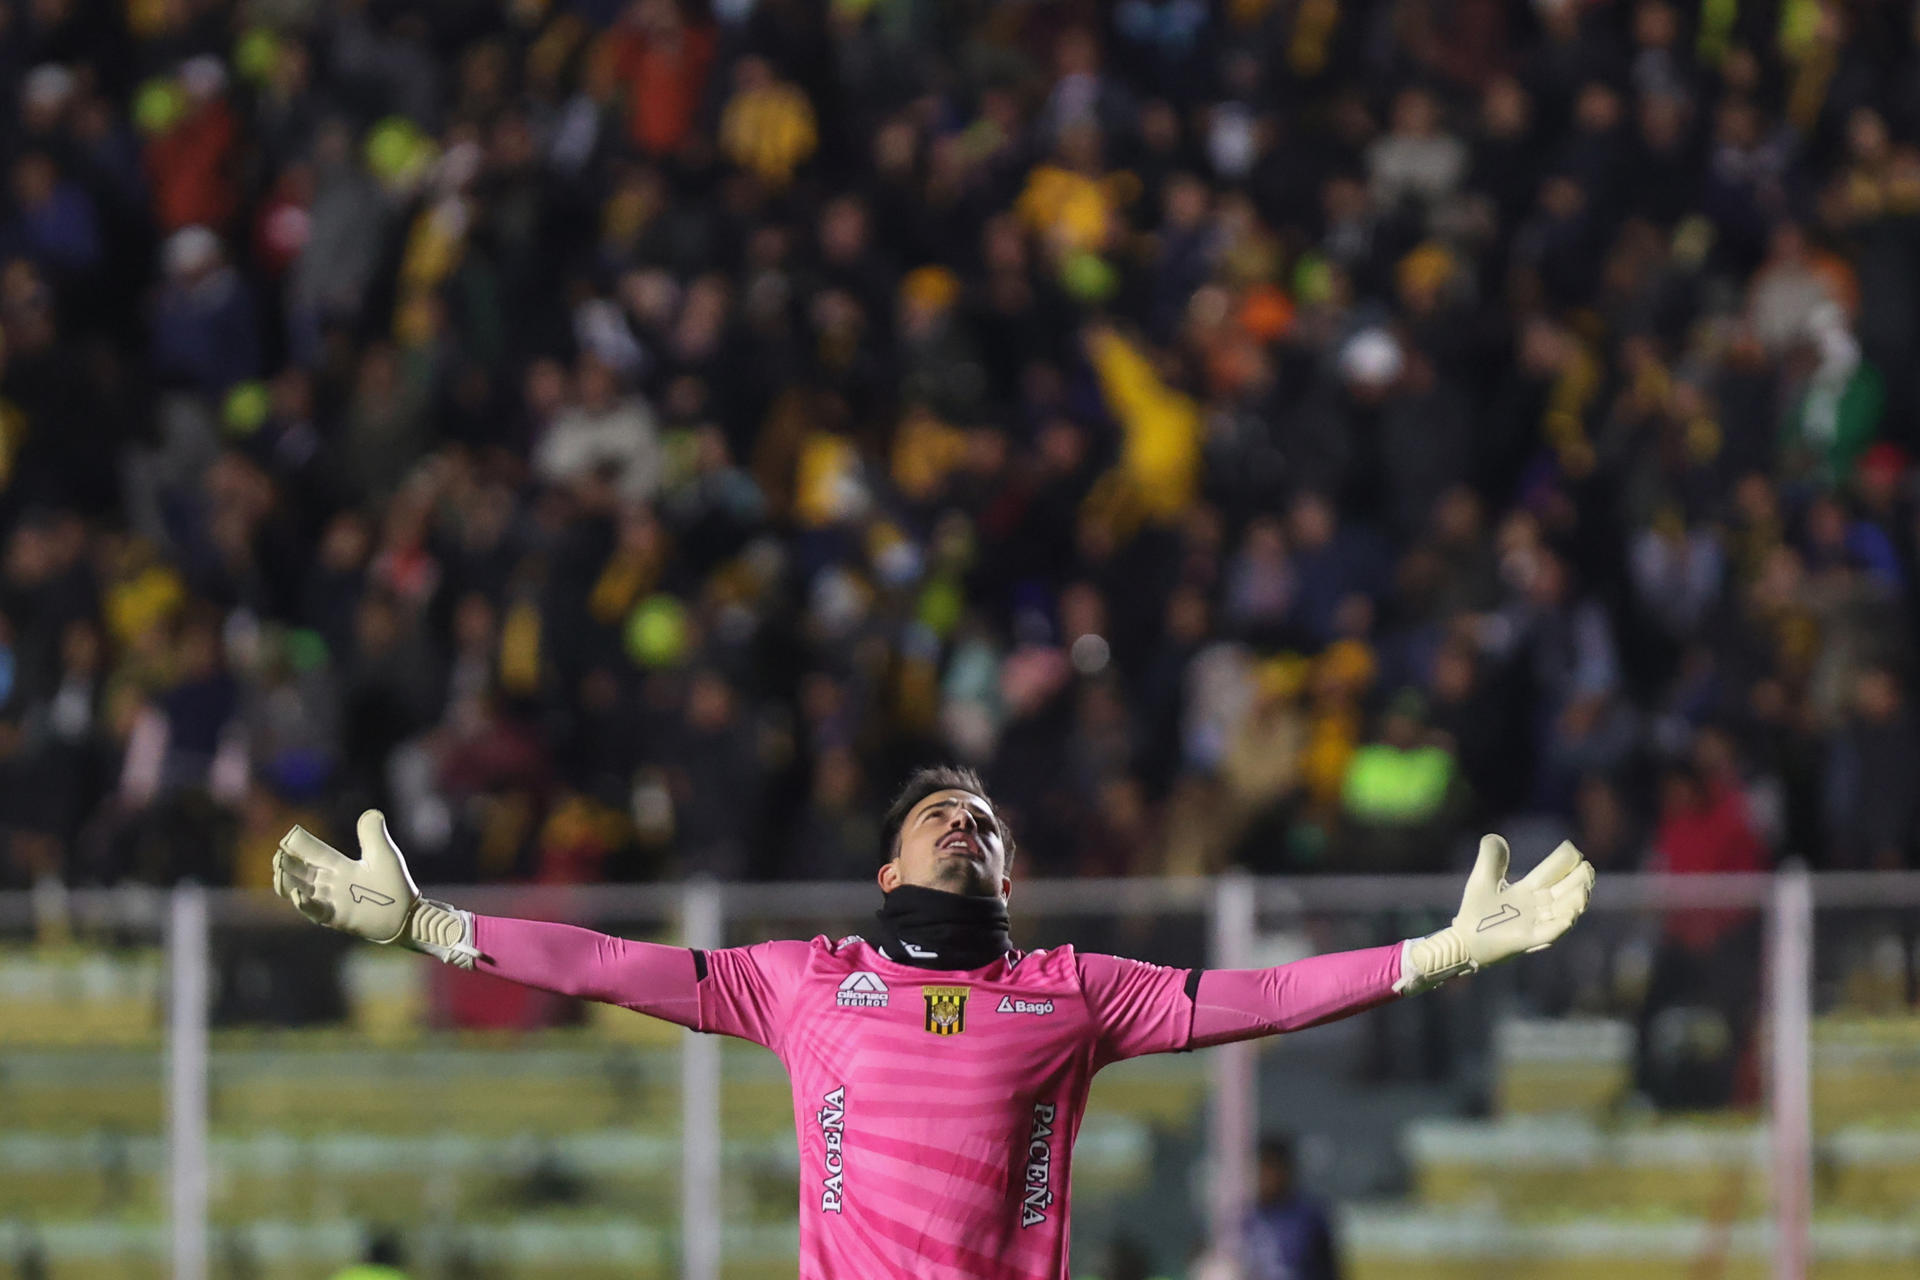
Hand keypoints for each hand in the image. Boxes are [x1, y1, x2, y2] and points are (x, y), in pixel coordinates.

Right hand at [273, 810, 419, 943]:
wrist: (407, 913)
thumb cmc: (395, 883)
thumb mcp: (383, 854)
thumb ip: (373, 834)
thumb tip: (372, 812)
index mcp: (339, 865)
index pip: (313, 853)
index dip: (299, 845)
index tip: (287, 837)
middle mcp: (330, 883)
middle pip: (301, 871)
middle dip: (286, 863)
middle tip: (278, 856)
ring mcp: (331, 901)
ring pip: (300, 890)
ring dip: (287, 882)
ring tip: (279, 872)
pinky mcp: (335, 917)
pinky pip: (314, 910)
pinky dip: (304, 904)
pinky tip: (298, 895)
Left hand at [1398, 835, 1595, 992]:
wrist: (1463, 940)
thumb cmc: (1475, 911)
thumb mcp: (1482, 879)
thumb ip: (1491, 858)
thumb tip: (1496, 837)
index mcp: (1527, 891)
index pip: (1551, 874)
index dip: (1563, 863)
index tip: (1574, 851)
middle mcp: (1536, 907)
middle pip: (1563, 892)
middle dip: (1577, 881)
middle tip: (1588, 868)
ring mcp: (1534, 924)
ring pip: (1562, 912)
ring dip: (1575, 902)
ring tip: (1584, 889)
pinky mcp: (1526, 940)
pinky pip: (1548, 933)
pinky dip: (1560, 926)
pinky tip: (1569, 916)